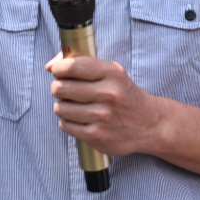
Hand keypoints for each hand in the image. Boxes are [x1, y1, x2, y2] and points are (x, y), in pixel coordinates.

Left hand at [46, 55, 167, 157]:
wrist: (149, 124)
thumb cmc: (124, 94)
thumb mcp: (112, 72)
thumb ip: (81, 63)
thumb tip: (50, 66)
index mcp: (112, 73)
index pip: (71, 66)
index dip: (59, 69)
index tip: (58, 71)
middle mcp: (108, 94)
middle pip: (61, 88)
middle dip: (58, 87)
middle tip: (64, 89)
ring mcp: (102, 117)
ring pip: (60, 108)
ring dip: (62, 106)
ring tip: (74, 105)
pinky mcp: (97, 136)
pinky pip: (65, 125)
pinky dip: (68, 121)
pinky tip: (79, 119)